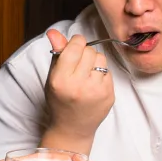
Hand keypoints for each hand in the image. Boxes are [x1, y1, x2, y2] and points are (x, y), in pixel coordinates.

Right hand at [43, 28, 114, 142]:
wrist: (72, 128)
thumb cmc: (60, 100)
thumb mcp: (53, 76)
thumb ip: (57, 53)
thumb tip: (53, 32)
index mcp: (61, 80)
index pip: (76, 46)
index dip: (76, 42)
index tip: (74, 47)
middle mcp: (79, 86)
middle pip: (90, 50)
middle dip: (85, 53)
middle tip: (79, 66)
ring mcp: (96, 92)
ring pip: (102, 58)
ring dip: (95, 62)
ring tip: (86, 75)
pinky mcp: (109, 96)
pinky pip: (109, 72)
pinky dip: (101, 75)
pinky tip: (93, 85)